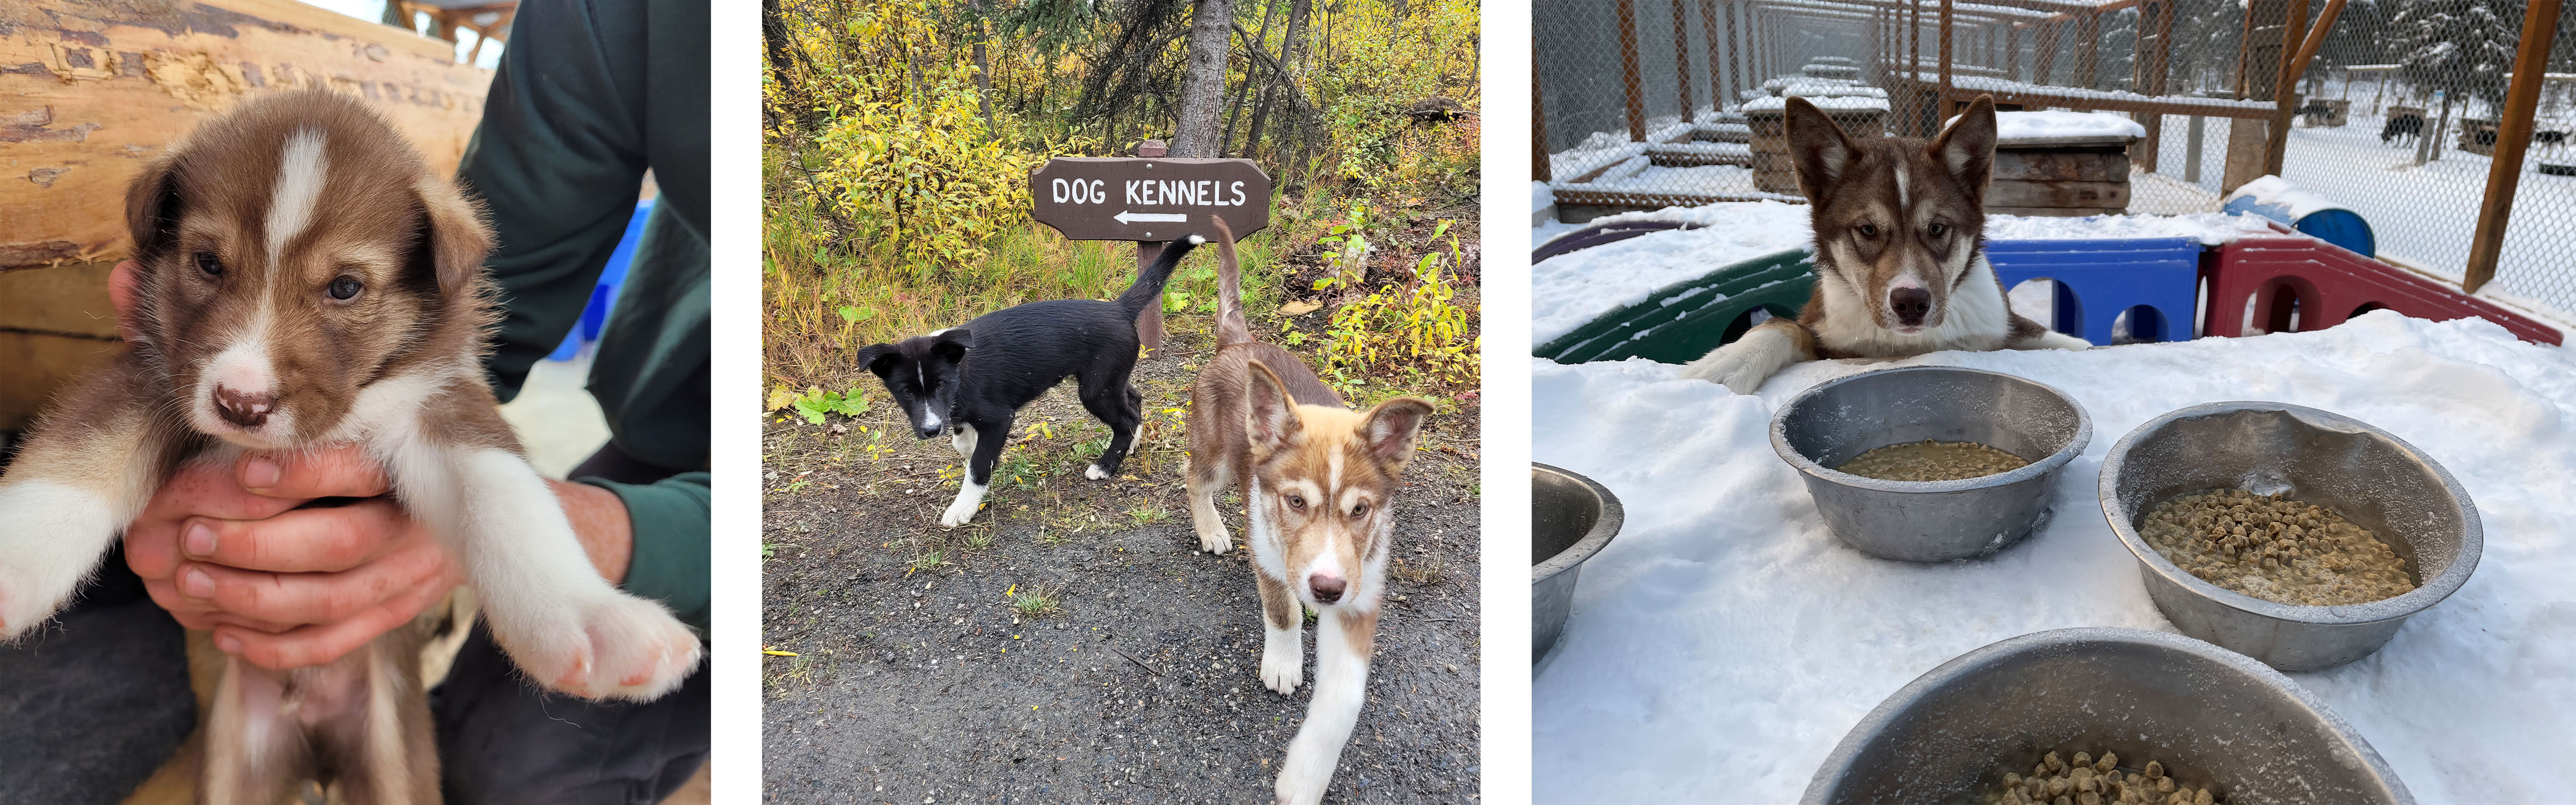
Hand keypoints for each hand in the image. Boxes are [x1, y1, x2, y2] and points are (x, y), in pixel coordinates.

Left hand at [108, 264, 638, 669]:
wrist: (482, 477)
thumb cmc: (356, 408)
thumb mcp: (309, 369)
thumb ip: (212, 334)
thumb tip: (116, 281)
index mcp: (410, 446)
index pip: (356, 468)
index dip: (294, 476)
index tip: (235, 474)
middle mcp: (420, 511)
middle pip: (338, 544)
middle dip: (247, 545)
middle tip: (177, 538)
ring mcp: (417, 570)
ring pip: (332, 601)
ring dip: (249, 598)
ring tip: (182, 583)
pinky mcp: (402, 609)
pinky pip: (340, 641)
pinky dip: (277, 645)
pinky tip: (221, 632)